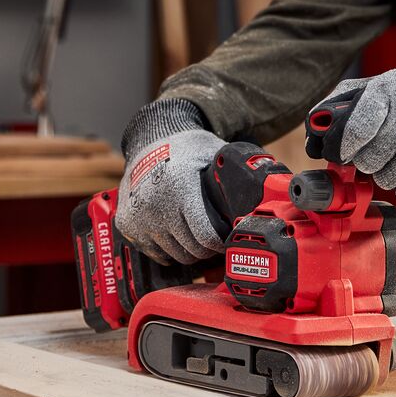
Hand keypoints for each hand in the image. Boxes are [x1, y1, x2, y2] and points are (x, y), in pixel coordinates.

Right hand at [116, 99, 226, 263]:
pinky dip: (170, 249)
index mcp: (181, 189)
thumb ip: (235, 174)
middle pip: (193, 251)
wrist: (149, 140)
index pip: (207, 238)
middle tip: (216, 239)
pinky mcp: (127, 225)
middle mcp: (156, 206)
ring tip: (199, 237)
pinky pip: (157, 254)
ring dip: (190, 251)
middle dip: (209, 249)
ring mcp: (139, 218)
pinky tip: (178, 234)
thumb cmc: (187, 148)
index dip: (223, 244)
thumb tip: (268, 190)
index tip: (229, 240)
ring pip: (176, 256)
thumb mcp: (214, 154)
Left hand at [325, 69, 395, 203]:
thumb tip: (313, 142)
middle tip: (378, 152)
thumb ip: (340, 108)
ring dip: (387, 175)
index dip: (343, 148)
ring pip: (387, 180)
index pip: (356, 129)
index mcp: (392, 87)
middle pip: (369, 160)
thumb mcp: (376, 91)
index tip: (342, 153)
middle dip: (367, 162)